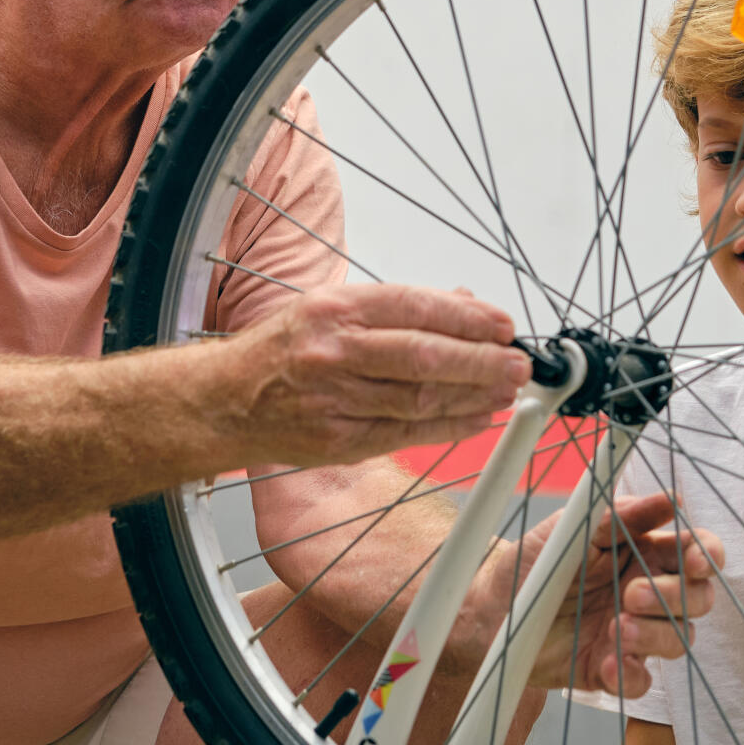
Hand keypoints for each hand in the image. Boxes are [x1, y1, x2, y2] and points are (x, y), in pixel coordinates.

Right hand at [218, 283, 527, 467]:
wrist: (225, 401)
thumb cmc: (282, 350)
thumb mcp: (330, 307)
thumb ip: (396, 307)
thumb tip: (463, 304)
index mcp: (335, 309)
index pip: (415, 307)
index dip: (467, 317)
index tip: (502, 325)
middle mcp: (334, 352)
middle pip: (424, 356)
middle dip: (481, 360)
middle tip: (518, 363)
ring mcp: (336, 400)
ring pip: (420, 399)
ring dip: (474, 396)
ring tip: (507, 390)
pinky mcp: (340, 441)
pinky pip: (407, 434)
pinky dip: (449, 427)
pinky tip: (477, 418)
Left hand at [480, 493, 720, 697]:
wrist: (492, 607)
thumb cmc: (535, 560)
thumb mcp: (574, 527)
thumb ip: (621, 515)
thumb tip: (672, 499)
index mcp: (644, 552)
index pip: (696, 553)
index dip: (707, 556)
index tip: (694, 560)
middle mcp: (647, 592)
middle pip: (698, 599)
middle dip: (676, 597)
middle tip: (631, 595)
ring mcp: (633, 632)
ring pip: (679, 639)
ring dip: (654, 635)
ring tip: (616, 628)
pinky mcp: (613, 668)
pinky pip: (642, 681)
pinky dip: (631, 673)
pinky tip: (608, 663)